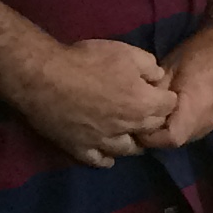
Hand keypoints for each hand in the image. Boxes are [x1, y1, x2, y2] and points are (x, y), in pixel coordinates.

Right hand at [14, 37, 175, 167]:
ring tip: (130, 134)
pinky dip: (106, 158)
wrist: (42, 77)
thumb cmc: (86, 61)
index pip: (170, 106)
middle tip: (146, 111)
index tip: (158, 92)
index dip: (165, 97)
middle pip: (152, 128)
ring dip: (133, 141)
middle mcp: (127, 127)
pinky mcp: (80, 148)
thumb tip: (158, 78)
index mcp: (143, 103)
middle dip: (153, 119)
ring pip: (128, 149)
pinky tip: (108, 154)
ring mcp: (103, 141)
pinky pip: (99, 160)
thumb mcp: (125, 52)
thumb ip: (149, 66)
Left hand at [141, 22, 212, 150]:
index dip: (150, 137)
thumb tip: (139, 110)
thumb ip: (154, 94)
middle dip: (160, 134)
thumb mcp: (168, 68)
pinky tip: (184, 107)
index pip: (169, 139)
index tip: (137, 124)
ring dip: (175, 128)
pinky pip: (202, 126)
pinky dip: (189, 122)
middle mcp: (209, 120)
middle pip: (179, 141)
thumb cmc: (200, 50)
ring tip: (165, 111)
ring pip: (191, 135)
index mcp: (195, 108)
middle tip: (146, 117)